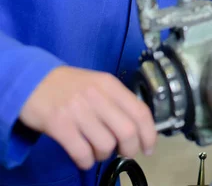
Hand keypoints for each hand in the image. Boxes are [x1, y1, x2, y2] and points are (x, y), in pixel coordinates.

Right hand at [19, 66, 156, 169]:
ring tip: (96, 150)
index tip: (149, 148)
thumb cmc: (69, 85)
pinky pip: (82, 153)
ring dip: (104, 155)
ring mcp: (78, 110)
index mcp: (109, 84)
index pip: (140, 111)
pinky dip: (86, 161)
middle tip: (123, 152)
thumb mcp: (97, 84)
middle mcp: (97, 96)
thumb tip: (137, 128)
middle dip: (130, 149)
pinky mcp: (60, 125)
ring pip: (105, 145)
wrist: (32, 80)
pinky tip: (83, 156)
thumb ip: (116, 101)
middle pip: (127, 131)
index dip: (149, 134)